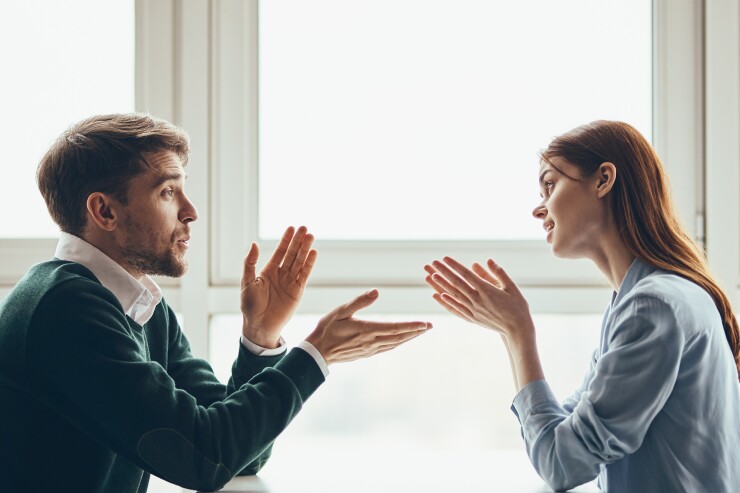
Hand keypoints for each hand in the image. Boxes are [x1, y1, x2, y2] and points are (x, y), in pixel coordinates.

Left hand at [241, 226, 317, 347]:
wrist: (260, 325)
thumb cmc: (250, 305)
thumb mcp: (247, 282)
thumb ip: (250, 263)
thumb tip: (254, 244)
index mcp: (269, 271)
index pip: (280, 252)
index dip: (286, 240)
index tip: (291, 228)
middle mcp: (281, 274)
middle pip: (292, 254)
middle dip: (298, 241)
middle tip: (305, 228)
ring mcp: (290, 282)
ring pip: (299, 262)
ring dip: (305, 250)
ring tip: (311, 237)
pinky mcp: (298, 291)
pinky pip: (304, 275)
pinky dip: (309, 264)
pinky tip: (313, 253)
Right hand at [305, 289, 431, 364]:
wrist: (317, 352)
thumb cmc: (327, 329)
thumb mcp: (341, 311)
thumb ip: (359, 301)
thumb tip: (376, 292)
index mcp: (367, 330)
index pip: (395, 328)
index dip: (412, 326)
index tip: (425, 324)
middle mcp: (371, 341)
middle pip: (399, 337)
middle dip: (416, 332)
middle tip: (430, 327)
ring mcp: (370, 349)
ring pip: (395, 343)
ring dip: (409, 338)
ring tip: (420, 332)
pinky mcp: (366, 353)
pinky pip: (387, 348)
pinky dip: (398, 343)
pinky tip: (401, 340)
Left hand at [423, 257, 534, 341]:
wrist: (517, 330)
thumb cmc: (517, 307)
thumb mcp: (511, 287)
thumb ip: (499, 273)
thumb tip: (488, 260)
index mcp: (487, 290)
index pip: (466, 275)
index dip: (454, 266)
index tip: (444, 258)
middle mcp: (477, 300)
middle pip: (456, 283)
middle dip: (443, 272)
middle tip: (432, 263)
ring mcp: (473, 310)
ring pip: (454, 295)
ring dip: (441, 285)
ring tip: (430, 276)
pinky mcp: (472, 318)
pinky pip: (456, 309)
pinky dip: (446, 302)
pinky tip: (438, 296)